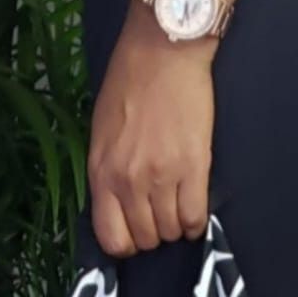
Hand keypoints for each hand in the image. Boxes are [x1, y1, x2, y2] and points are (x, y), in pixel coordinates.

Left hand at [87, 2, 216, 257]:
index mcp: (102, 174)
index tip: (136, 235)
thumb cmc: (128, 86)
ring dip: (177, 227)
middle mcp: (129, 182)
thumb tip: (119, 208)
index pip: (112, 239)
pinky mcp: (194, 167)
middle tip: (161, 216)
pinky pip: (196, 216)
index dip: (127, 245)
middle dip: (155, 234)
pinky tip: (195, 211)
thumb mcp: (100, 134)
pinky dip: (197, 222)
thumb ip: (107, 174)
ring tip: (178, 208)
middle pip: (146, 239)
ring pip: (172, 231)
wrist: (162, 51)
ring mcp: (162, 177)